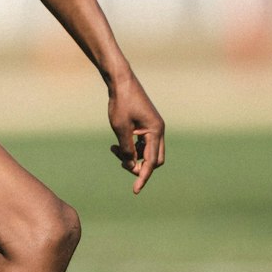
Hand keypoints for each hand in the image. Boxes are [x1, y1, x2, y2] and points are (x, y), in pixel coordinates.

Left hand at [106, 75, 165, 193]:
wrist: (121, 81)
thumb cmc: (121, 103)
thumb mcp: (121, 128)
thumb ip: (126, 149)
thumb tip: (131, 166)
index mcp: (155, 131)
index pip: (151, 162)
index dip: (143, 177)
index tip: (135, 190)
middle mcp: (158, 130)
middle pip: (154, 160)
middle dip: (139, 166)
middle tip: (121, 164)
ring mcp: (153, 127)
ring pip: (147, 152)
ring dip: (132, 156)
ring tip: (113, 150)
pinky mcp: (146, 125)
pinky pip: (142, 144)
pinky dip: (131, 148)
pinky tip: (116, 145)